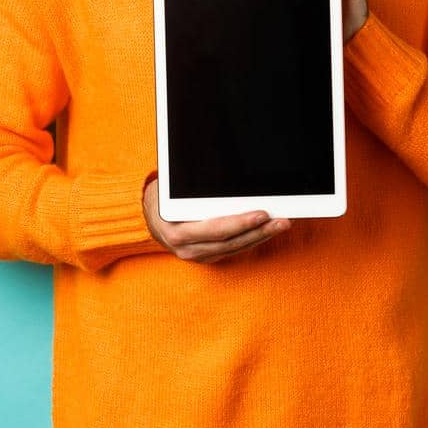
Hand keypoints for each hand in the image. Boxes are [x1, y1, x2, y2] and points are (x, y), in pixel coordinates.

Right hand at [142, 175, 290, 263]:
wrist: (146, 217)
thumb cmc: (161, 197)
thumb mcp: (170, 190)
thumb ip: (192, 187)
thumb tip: (224, 171)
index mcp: (177, 232)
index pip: (216, 229)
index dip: (241, 223)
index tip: (262, 213)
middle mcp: (187, 248)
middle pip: (231, 242)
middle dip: (259, 231)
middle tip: (282, 220)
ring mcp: (197, 255)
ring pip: (234, 248)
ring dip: (260, 236)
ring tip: (281, 225)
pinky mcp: (206, 256)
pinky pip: (232, 250)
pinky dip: (250, 240)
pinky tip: (265, 230)